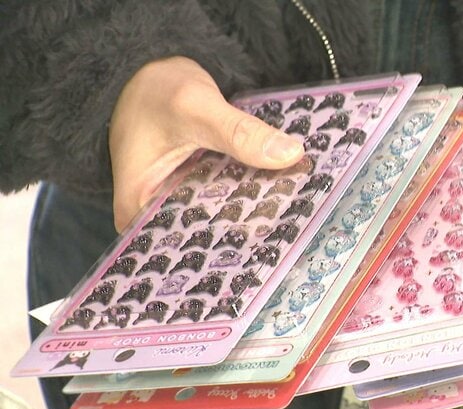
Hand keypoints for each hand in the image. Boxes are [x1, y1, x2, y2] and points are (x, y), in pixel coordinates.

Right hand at [108, 56, 303, 229]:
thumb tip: (290, 154)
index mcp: (135, 211)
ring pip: (219, 218)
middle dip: (246, 232)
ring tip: (294, 214)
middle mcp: (153, 216)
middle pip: (204, 237)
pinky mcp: (196, 188)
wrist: (148, 72)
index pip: (181, 247)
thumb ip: (239, 132)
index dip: (224, 250)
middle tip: (291, 228)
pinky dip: (249, 192)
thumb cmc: (154, 90)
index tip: (268, 244)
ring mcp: (176, 203)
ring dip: (252, 211)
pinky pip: (226, 198)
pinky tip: (281, 192)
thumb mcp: (195, 107)